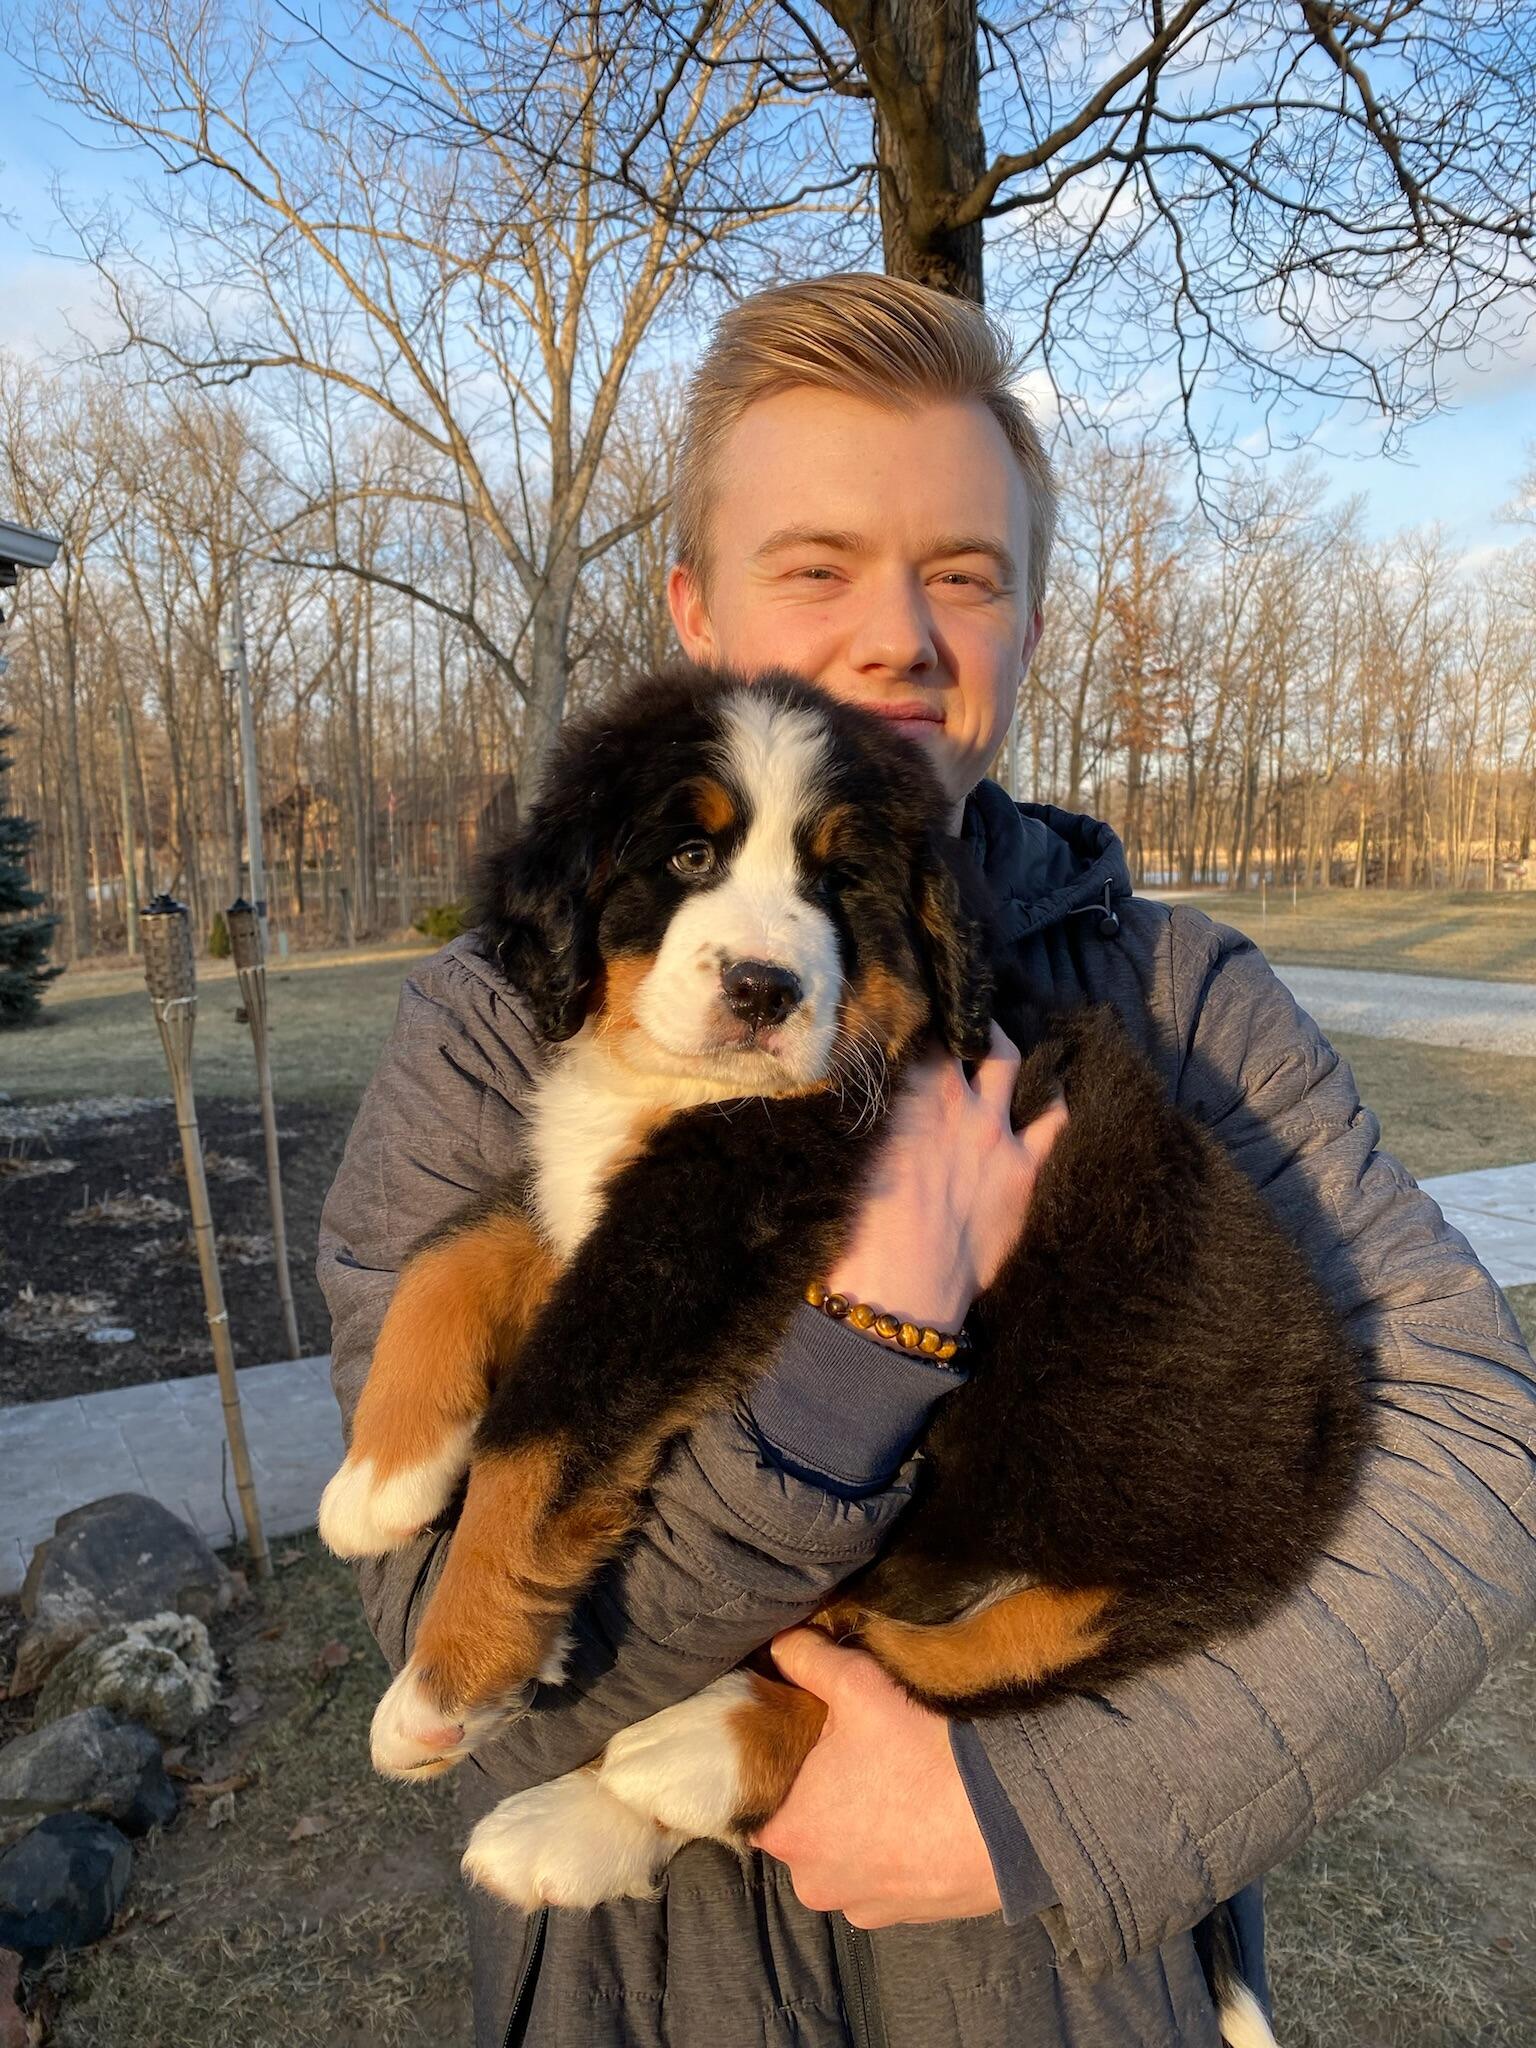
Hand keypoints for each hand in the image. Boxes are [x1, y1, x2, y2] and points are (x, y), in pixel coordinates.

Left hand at [750, 1628, 1001, 1927]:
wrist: (1013, 1815)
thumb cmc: (924, 1750)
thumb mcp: (857, 1684)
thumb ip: (805, 1660)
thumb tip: (780, 1645)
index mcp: (788, 1834)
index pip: (762, 1797)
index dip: (784, 1763)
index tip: (813, 1739)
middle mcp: (816, 1884)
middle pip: (805, 1826)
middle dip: (826, 1794)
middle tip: (863, 1753)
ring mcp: (865, 1908)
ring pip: (846, 1855)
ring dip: (864, 1826)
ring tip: (899, 1782)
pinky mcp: (909, 1917)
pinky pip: (887, 1878)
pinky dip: (899, 1851)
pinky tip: (923, 1814)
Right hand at [826, 1023, 1068, 1329]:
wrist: (906, 1284)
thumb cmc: (865, 1228)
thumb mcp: (856, 1157)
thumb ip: (876, 1116)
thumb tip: (878, 1096)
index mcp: (906, 1096)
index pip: (921, 1030)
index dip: (924, 1013)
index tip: (921, 1005)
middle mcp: (955, 1101)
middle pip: (968, 1034)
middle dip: (968, 1017)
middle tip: (965, 1015)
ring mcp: (995, 1132)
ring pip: (1011, 1062)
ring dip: (1007, 1047)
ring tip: (1005, 1043)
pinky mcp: (1024, 1170)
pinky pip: (1054, 1122)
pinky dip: (1055, 1102)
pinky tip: (1056, 1093)